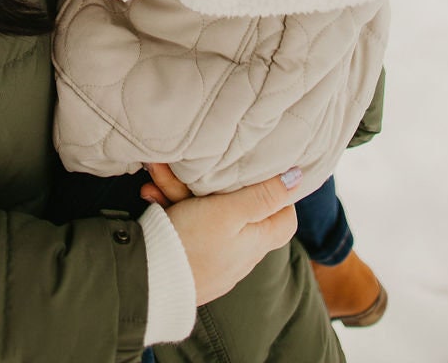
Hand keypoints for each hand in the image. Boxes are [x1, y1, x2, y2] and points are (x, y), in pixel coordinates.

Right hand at [142, 166, 300, 306]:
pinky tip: (152, 195)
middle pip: (237, 209)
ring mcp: (215, 257)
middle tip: (188, 169)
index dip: (277, 193)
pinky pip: (188, 226)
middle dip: (209, 184)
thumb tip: (298, 178)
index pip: (284, 217)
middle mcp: (240, 252)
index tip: (255, 173)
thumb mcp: (229, 212)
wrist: (149, 279)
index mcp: (256, 241)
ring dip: (181, 191)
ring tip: (156, 177)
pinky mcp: (191, 259)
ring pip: (205, 213)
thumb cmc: (193, 242)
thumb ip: (263, 196)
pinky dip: (172, 208)